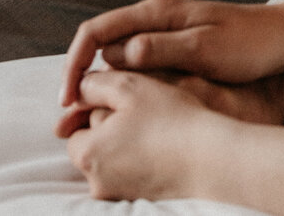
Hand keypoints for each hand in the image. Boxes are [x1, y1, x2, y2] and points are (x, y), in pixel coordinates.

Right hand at [60, 0, 283, 107]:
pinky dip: (121, 76)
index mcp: (157, 12)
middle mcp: (155, 14)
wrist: (283, 37)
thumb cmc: (248, 44)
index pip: (97, 31)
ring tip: (93, 110)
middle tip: (75, 112)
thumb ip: (160, 49)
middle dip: (80, 72)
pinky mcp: (174, 40)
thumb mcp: (202, 50)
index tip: (68, 97)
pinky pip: (135, 57)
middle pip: (100, 39)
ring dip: (98, 76)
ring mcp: (164, 26)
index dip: (74, 63)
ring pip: (116, 50)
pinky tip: (123, 98)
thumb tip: (116, 55)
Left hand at [63, 70, 220, 202]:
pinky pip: (130, 172)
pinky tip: (162, 144)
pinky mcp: (139, 199)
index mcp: (87, 153)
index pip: (74, 129)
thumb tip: (79, 90)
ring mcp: (117, 194)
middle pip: (93, 146)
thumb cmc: (170, 118)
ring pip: (112, 159)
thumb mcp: (129, 85)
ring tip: (154, 125)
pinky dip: (140, 158)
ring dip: (125, 142)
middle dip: (109, 127)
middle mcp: (97, 181)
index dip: (96, 108)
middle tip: (140, 109)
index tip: (122, 99)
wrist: (209, 157)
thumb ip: (95, 84)